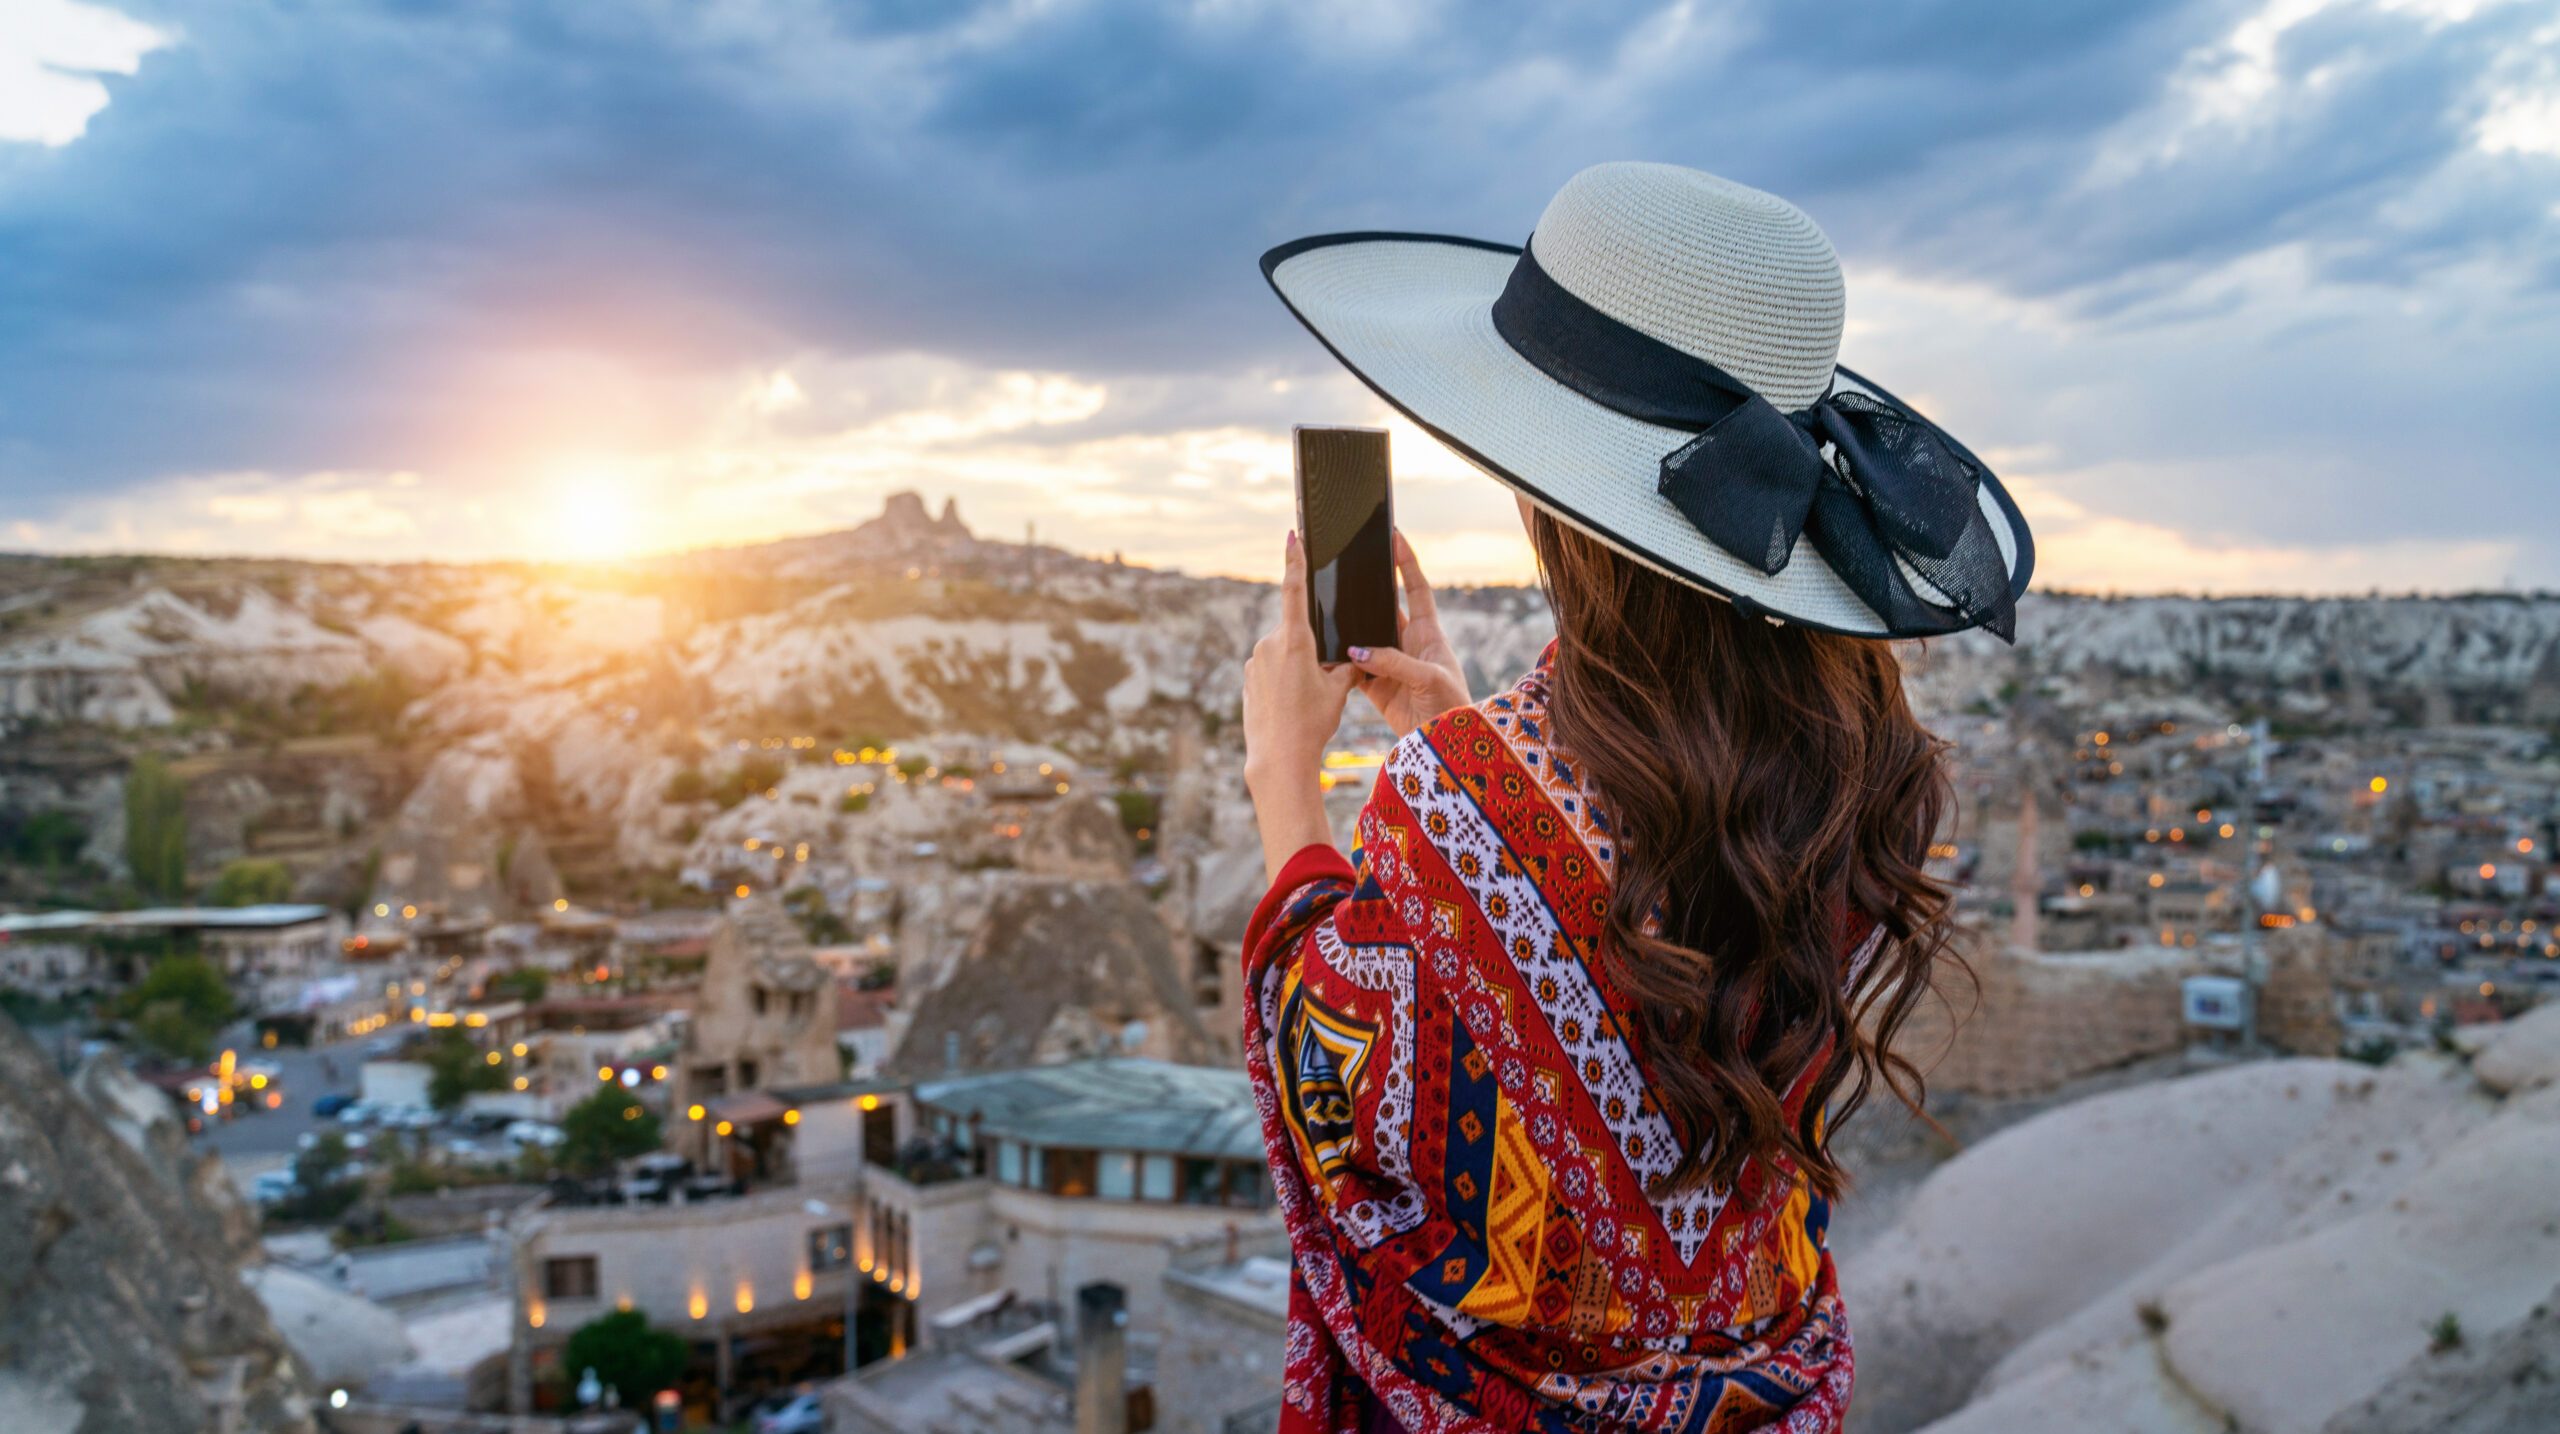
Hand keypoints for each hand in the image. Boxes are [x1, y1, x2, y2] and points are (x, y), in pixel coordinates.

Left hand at [1243, 532, 1357, 877]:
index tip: (1292, 535)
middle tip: (1322, 683)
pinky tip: (1291, 708)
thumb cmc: (1311, 723)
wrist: (1278, 758)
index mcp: (1294, 640)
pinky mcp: (1248, 678)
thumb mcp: (1338, 692)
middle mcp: (1269, 644)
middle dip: (1312, 650)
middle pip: (1296, 634)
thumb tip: (1353, 659)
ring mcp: (1255, 661)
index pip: (1295, 590)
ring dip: (1297, 669)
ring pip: (1283, 654)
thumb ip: (1346, 667)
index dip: (1295, 560)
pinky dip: (1283, 683)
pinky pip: (1270, 671)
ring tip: (1306, 703)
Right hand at [1348, 531, 1470, 736]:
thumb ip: (1393, 662)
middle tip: (1346, 570)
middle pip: (1385, 608)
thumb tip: (1357, 650)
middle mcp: (1408, 644)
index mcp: (1429, 633)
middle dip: (1367, 591)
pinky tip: (1325, 654)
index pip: (1417, 588)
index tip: (1394, 536)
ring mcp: (1391, 664)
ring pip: (1364, 638)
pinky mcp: (1377, 687)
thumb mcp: (1429, 677)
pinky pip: (1354, 669)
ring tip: (1328, 610)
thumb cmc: (1451, 706)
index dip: (1406, 562)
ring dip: (1349, 629)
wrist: (1446, 745)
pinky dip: (1340, 663)